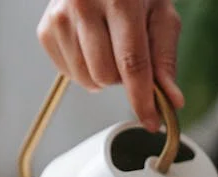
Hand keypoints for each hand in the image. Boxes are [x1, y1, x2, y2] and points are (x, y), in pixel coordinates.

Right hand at [38, 0, 183, 129]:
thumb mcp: (160, 14)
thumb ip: (165, 58)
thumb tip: (171, 100)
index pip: (131, 63)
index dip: (142, 99)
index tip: (151, 122)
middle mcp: (83, 3)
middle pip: (105, 76)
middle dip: (122, 78)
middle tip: (127, 55)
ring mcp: (59, 16)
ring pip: (86, 79)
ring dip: (102, 75)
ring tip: (109, 48)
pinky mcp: (46, 29)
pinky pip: (69, 73)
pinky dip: (84, 69)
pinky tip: (90, 47)